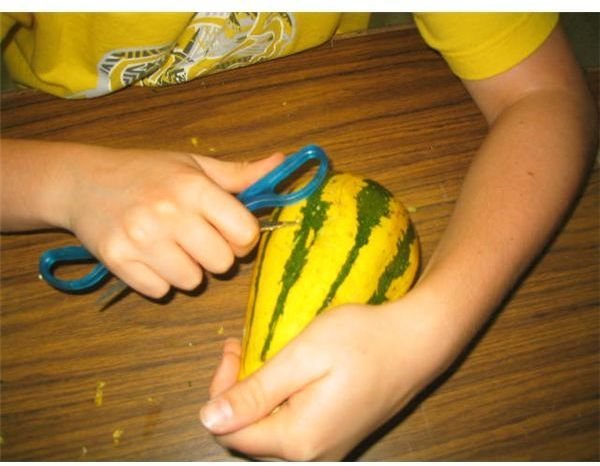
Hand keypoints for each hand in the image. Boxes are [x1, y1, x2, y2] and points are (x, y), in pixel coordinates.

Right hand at [63, 145, 283, 297]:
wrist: (84, 182)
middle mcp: (169, 213)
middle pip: (223, 263)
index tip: (229, 231)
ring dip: (188, 269)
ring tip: (171, 246)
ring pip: (192, 281)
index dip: (243, 237)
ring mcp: (141, 239)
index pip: (245, 233)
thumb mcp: (194, 166)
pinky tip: (149, 257)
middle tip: (197, 239)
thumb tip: (281, 162)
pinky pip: (160, 291)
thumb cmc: (147, 172)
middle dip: (216, 255)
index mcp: (193, 187)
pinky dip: (159, 280)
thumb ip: (240, 174)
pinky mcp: (118, 261)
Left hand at [200, 292, 459, 459]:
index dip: (221, 390)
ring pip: (271, 429)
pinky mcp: (338, 434)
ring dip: (258, 392)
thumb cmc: (362, 341)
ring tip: (261, 353)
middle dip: (237, 390)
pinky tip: (287, 370)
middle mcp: (312, 454)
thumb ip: (256, 392)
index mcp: (298, 439)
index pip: (232, 432)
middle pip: (251, 434)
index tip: (234, 348)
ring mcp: (328, 448)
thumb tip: (208, 420)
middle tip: (244, 347)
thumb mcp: (303, 357)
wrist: (417, 342)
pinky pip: (294, 425)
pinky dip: (280, 398)